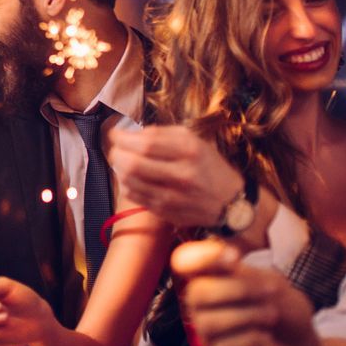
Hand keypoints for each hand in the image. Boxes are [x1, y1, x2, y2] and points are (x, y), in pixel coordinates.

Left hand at [108, 124, 244, 230]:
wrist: (231, 204)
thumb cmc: (209, 167)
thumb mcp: (195, 142)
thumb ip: (163, 134)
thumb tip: (132, 133)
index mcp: (190, 151)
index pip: (146, 143)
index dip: (123, 137)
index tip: (114, 134)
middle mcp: (183, 174)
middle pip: (133, 163)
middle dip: (116, 154)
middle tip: (115, 149)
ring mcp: (174, 196)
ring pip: (130, 181)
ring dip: (119, 169)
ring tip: (122, 163)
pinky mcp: (167, 212)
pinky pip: (135, 197)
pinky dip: (127, 185)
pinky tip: (132, 179)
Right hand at [173, 239, 322, 345]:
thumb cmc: (286, 312)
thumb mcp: (274, 285)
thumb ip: (247, 274)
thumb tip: (227, 255)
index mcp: (213, 277)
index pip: (184, 261)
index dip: (199, 257)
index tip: (233, 258)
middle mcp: (205, 304)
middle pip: (196, 292)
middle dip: (237, 290)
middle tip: (270, 292)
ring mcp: (211, 331)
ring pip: (209, 322)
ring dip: (248, 316)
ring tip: (272, 317)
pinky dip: (252, 339)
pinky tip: (266, 338)